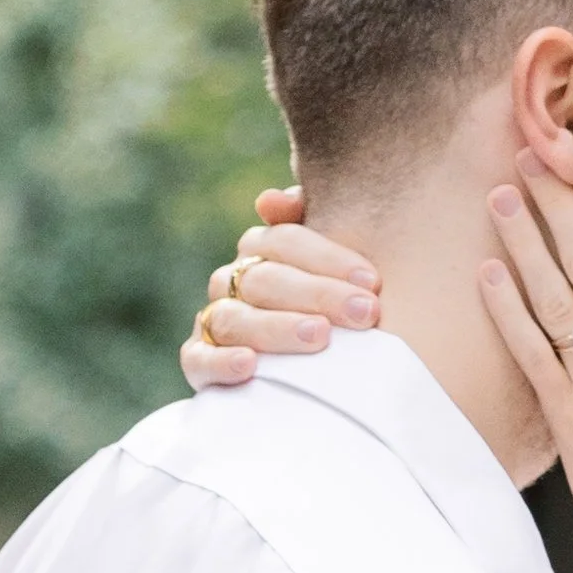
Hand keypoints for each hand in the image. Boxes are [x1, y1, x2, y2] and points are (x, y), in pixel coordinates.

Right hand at [179, 190, 377, 387]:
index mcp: (261, 251)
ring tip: (320, 336)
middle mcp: (231, 281)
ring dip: (277, 327)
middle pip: (265, 279)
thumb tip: (270, 201)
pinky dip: (221, 362)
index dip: (329, 258)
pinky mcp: (199, 364)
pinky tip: (249, 365)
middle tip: (365, 313)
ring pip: (233, 318)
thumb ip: (313, 220)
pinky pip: (199, 360)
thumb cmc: (331, 311)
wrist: (325, 372)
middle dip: (318, 294)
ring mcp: (213, 322)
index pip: (286, 241)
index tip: (373, 282)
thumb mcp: (336, 269)